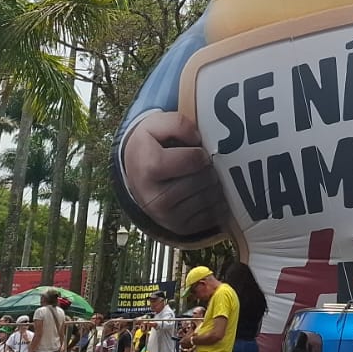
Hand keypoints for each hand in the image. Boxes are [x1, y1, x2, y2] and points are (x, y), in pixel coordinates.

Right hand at [121, 110, 222, 233]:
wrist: (136, 172)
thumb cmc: (150, 145)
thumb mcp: (155, 125)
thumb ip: (177, 123)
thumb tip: (197, 138)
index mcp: (150, 168)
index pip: (195, 160)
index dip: (202, 153)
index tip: (197, 151)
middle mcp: (155, 198)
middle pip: (203, 180)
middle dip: (210, 169)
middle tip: (205, 164)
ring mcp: (166, 216)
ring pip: (209, 198)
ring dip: (215, 185)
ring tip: (205, 176)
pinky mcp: (179, 227)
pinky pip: (211, 216)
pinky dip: (216, 203)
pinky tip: (207, 191)